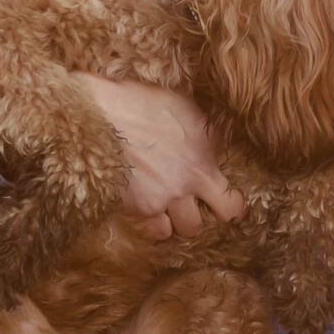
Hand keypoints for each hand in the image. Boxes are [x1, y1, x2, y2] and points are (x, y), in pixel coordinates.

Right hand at [76, 75, 243, 238]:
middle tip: (203, 207)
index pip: (234, 194)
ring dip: (184, 220)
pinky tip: (151, 212)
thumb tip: (215, 146)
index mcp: (206, 151)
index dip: (233, 201)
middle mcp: (192, 178)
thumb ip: (203, 133)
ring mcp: (167, 196)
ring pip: (189, 228)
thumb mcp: (182, 107)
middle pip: (223, 216)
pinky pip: (157, 231)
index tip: (227, 199)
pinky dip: (156, 225)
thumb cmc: (136, 102)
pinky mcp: (141, 207)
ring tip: (174, 209)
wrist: (99, 114)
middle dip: (215, 213)